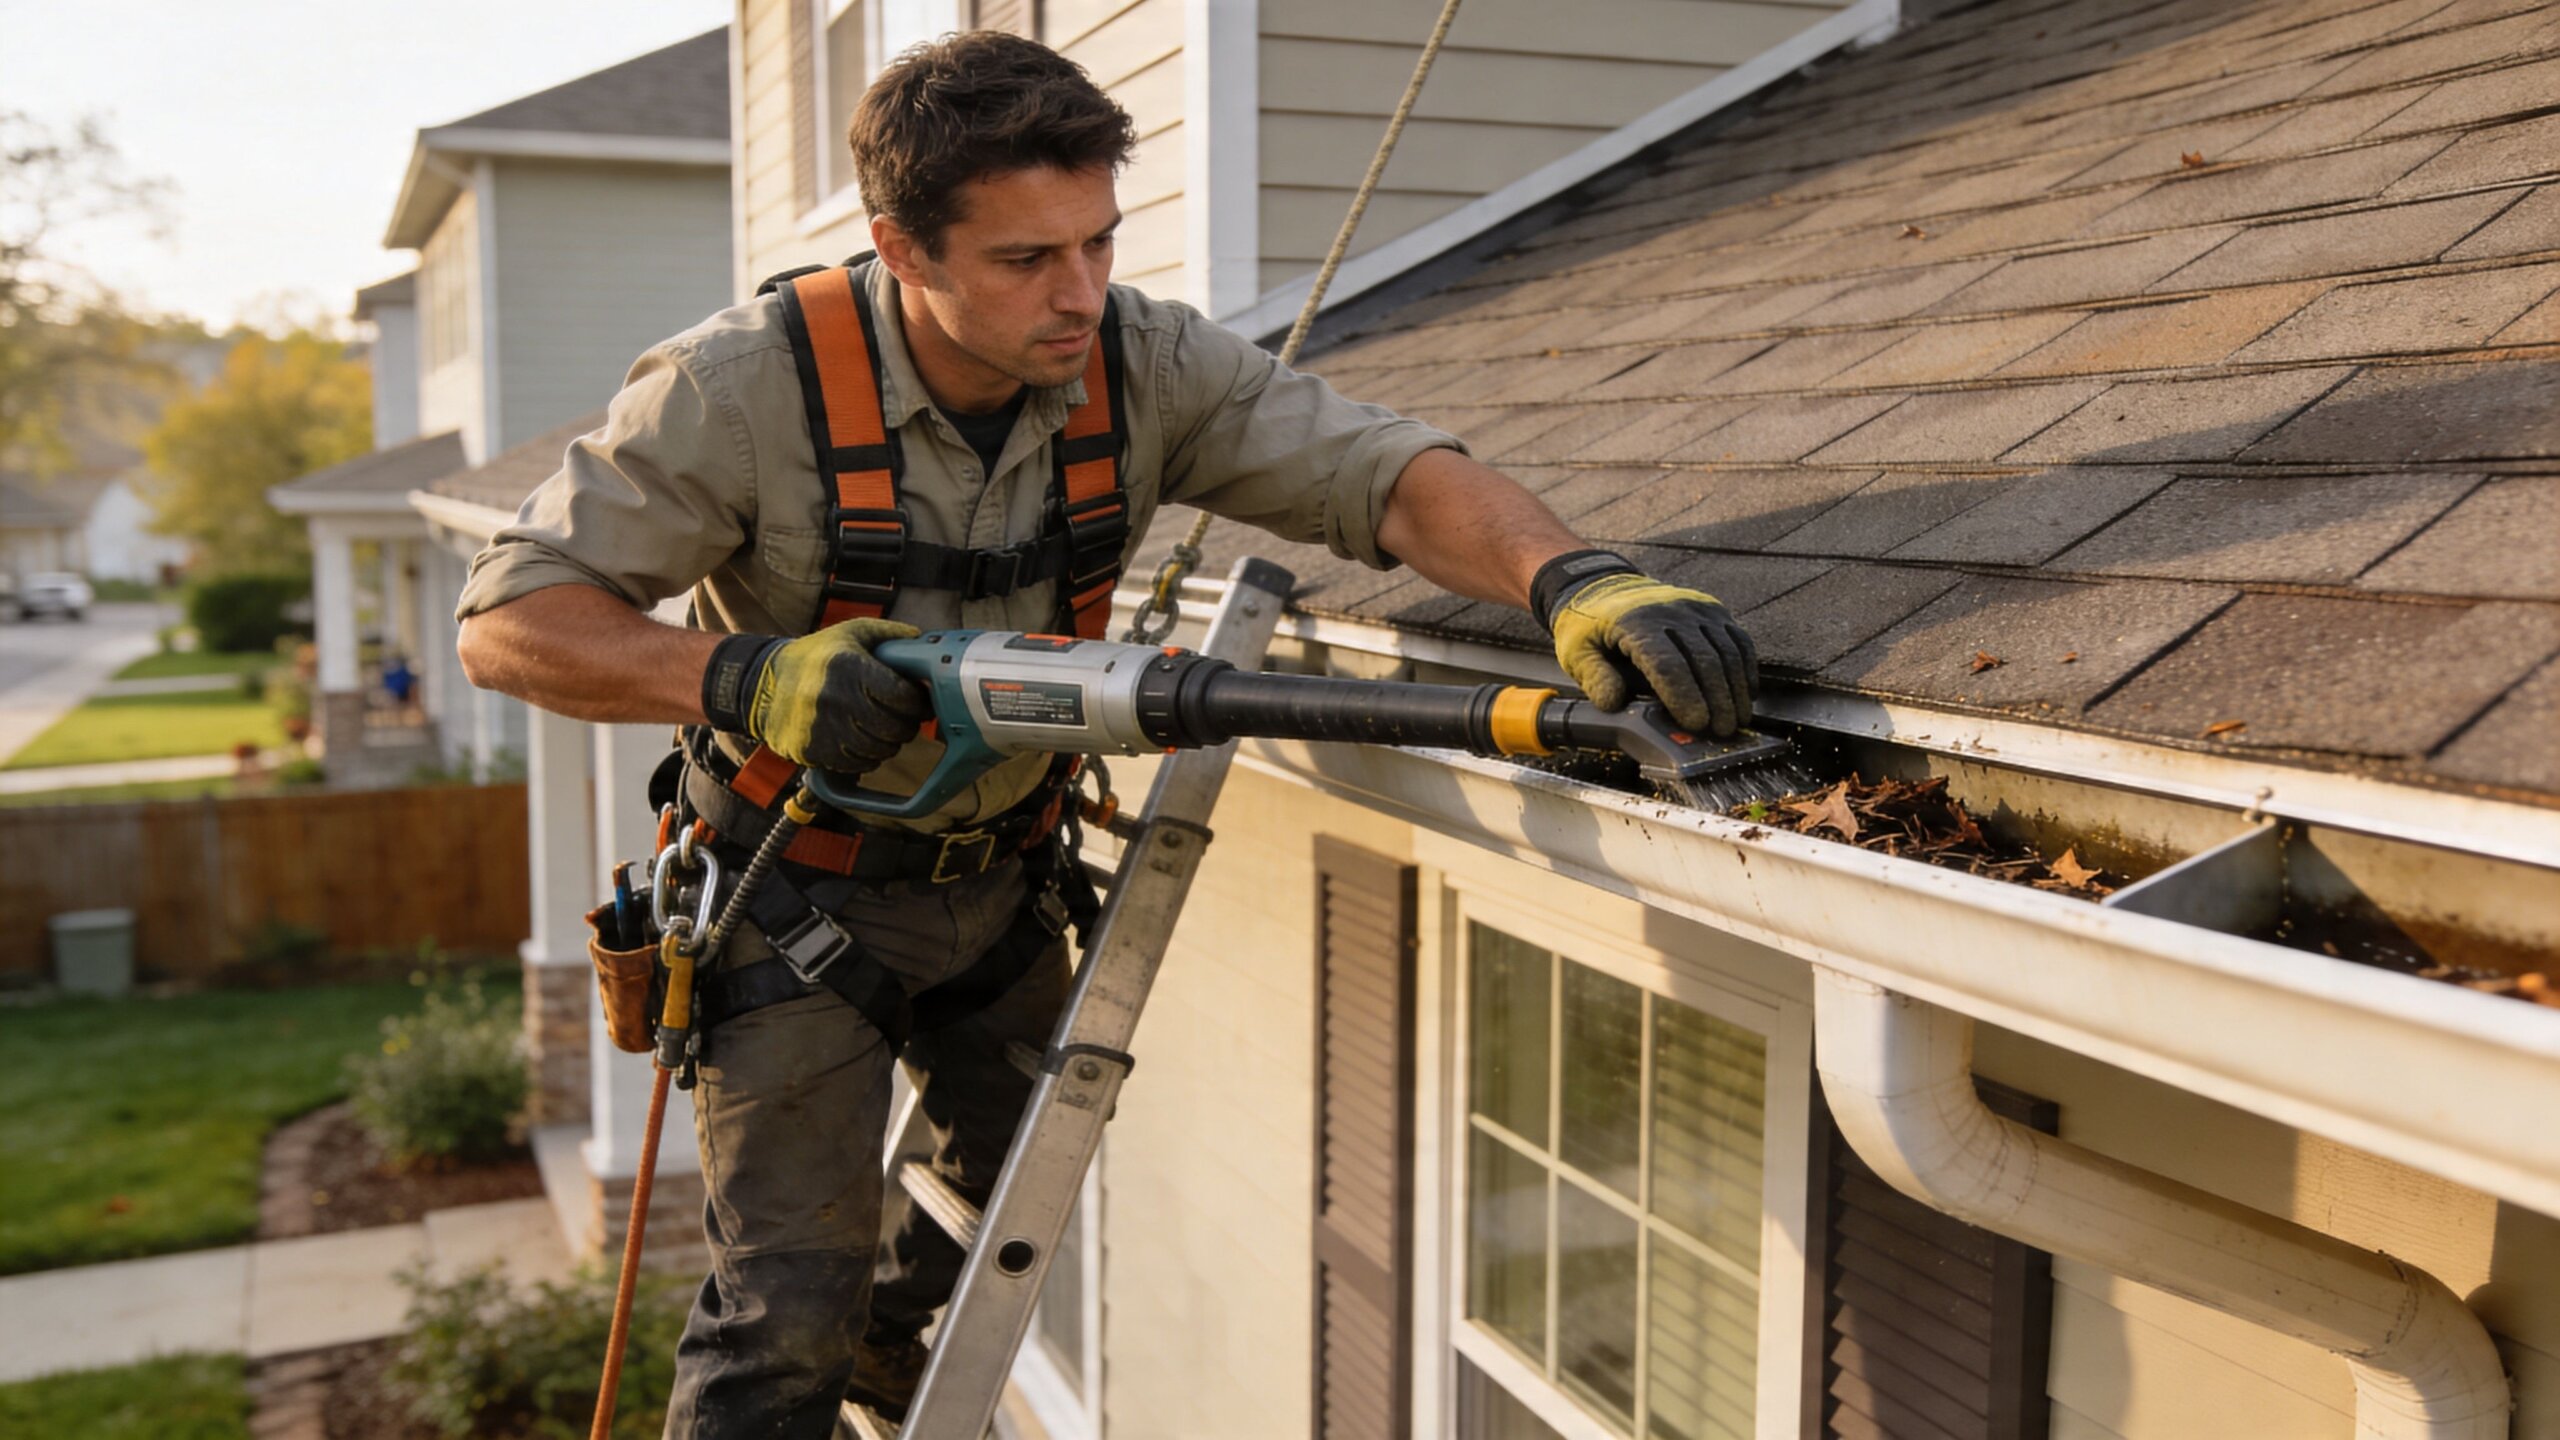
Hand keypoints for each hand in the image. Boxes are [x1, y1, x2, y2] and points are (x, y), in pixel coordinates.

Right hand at [706, 618, 931, 772]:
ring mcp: (823, 728)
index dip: (918, 703)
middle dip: (908, 725)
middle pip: (895, 728)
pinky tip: (865, 741)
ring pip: (879, 750)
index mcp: (848, 667)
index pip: (903, 697)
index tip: (919, 702)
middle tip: (906, 718)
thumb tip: (924, 642)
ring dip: (889, 743)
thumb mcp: (851, 633)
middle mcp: (835, 699)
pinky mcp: (813, 752)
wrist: (762, 686)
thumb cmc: (816, 657)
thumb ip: (890, 634)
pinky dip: (869, 757)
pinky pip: (858, 764)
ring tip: (885, 729)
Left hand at [1547, 571, 1758, 737]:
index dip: (1684, 695)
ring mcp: (1696, 608)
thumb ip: (1595, 678)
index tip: (1696, 723)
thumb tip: (1614, 704)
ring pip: (1727, 651)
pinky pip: (1737, 639)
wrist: (1604, 588)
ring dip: (1735, 689)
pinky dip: (1745, 668)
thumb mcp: (1577, 652)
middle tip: (1721, 732)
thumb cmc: (1589, 626)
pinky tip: (1746, 693)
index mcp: (1636, 622)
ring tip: (1737, 720)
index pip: (1667, 663)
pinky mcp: (1712, 610)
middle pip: (1704, 660)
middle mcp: (1671, 611)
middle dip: (1716, 700)